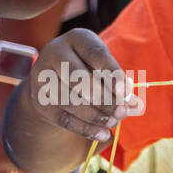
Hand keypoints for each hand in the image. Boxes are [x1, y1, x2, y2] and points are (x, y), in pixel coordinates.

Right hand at [21, 27, 144, 143]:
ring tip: (113, 122)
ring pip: (71, 100)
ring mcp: (42, 75)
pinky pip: (63, 118)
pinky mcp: (39, 99)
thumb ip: (118, 84)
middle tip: (122, 113)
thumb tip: (133, 104)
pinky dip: (85, 128)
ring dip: (95, 115)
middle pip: (79, 77)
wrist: (55, 81)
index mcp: (77, 38)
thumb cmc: (90, 71)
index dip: (111, 73)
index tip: (125, 92)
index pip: (95, 53)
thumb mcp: (104, 69)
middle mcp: (55, 52)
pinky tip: (102, 134)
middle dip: (103, 98)